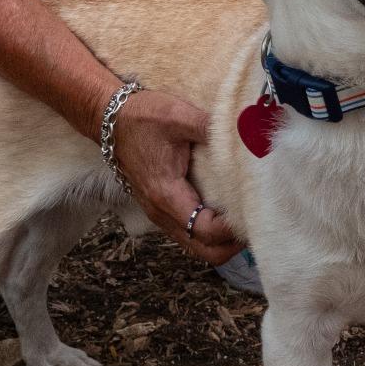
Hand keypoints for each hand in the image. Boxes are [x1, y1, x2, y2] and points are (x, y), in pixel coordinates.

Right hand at [113, 90, 243, 264]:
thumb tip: (246, 131)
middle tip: (254, 222)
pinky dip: (209, 232)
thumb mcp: (178, 115)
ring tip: (243, 218)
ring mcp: (159, 213)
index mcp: (166, 194)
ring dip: (222, 240)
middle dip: (232, 244)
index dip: (232, 228)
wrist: (110, 119)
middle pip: (204, 251)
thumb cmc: (142, 117)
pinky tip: (224, 212)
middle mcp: (160, 212)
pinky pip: (189, 233)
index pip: (205, 230)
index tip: (252, 209)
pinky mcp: (161, 208)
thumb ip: (211, 127)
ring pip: (197, 245)